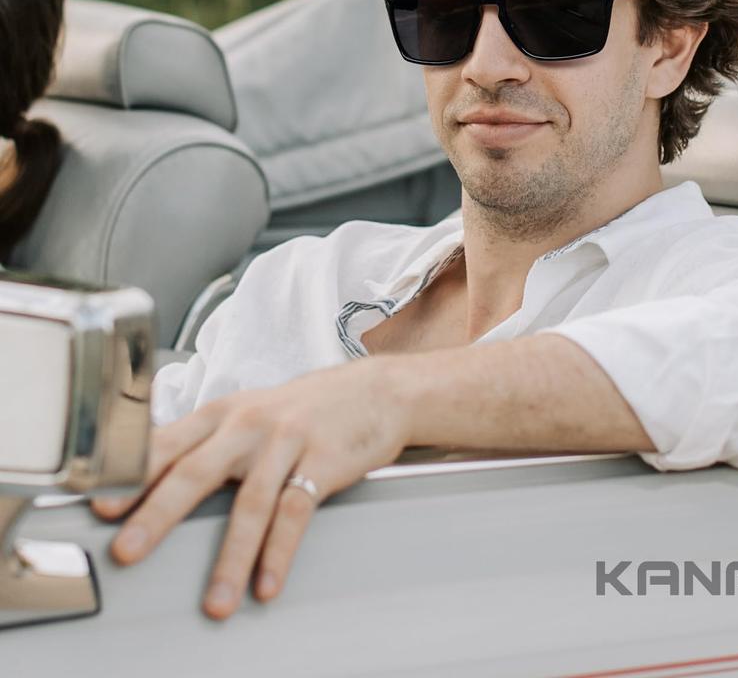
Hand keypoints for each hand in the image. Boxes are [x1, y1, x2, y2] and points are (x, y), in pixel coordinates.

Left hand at [91, 357, 409, 619]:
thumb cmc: (310, 408)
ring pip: (250, 501)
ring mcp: (289, 440)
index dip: (133, 476)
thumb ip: (210, 442)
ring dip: (230, 557)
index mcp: (226, 412)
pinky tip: (267, 583)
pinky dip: (279, 552)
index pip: (169, 443)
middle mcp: (251, 423)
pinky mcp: (324, 460)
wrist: (380, 391)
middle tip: (129, 549)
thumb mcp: (254, 412)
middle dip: (158, 512)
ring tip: (216, 602)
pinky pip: (296, 511)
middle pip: (197, 469)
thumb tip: (155, 480)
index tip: (101, 507)